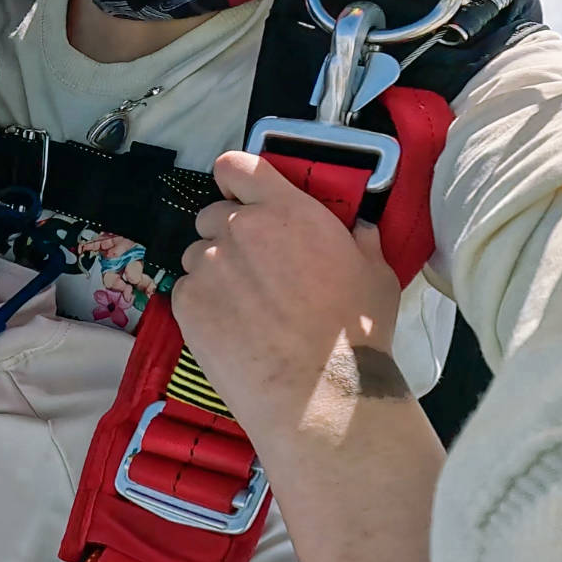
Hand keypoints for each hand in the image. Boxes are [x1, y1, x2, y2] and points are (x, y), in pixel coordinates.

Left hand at [174, 150, 409, 424]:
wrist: (320, 394)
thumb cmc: (355, 335)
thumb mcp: (377, 275)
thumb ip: (361, 241)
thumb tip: (359, 229)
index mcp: (286, 210)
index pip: (237, 166)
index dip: (235, 178)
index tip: (240, 195)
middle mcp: (239, 229)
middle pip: (213, 215)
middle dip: (228, 235)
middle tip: (254, 270)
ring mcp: (208, 266)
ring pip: (197, 256)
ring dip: (214, 272)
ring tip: (244, 309)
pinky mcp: (187, 304)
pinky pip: (185, 291)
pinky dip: (201, 304)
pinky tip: (230, 331)